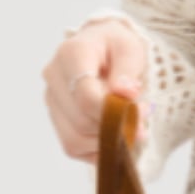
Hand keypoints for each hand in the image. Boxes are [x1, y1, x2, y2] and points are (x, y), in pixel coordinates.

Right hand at [41, 17, 149, 165]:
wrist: (106, 46)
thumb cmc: (119, 46)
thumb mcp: (131, 48)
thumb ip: (128, 70)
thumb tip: (124, 93)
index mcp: (71, 54)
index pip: (86, 96)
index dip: (114, 111)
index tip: (142, 112)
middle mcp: (54, 77)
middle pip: (81, 120)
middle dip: (115, 126)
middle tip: (143, 121)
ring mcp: (52, 99)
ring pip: (75, 138)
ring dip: (108, 139)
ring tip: (131, 126)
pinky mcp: (56, 118)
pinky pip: (73, 147)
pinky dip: (98, 147)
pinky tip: (116, 134)